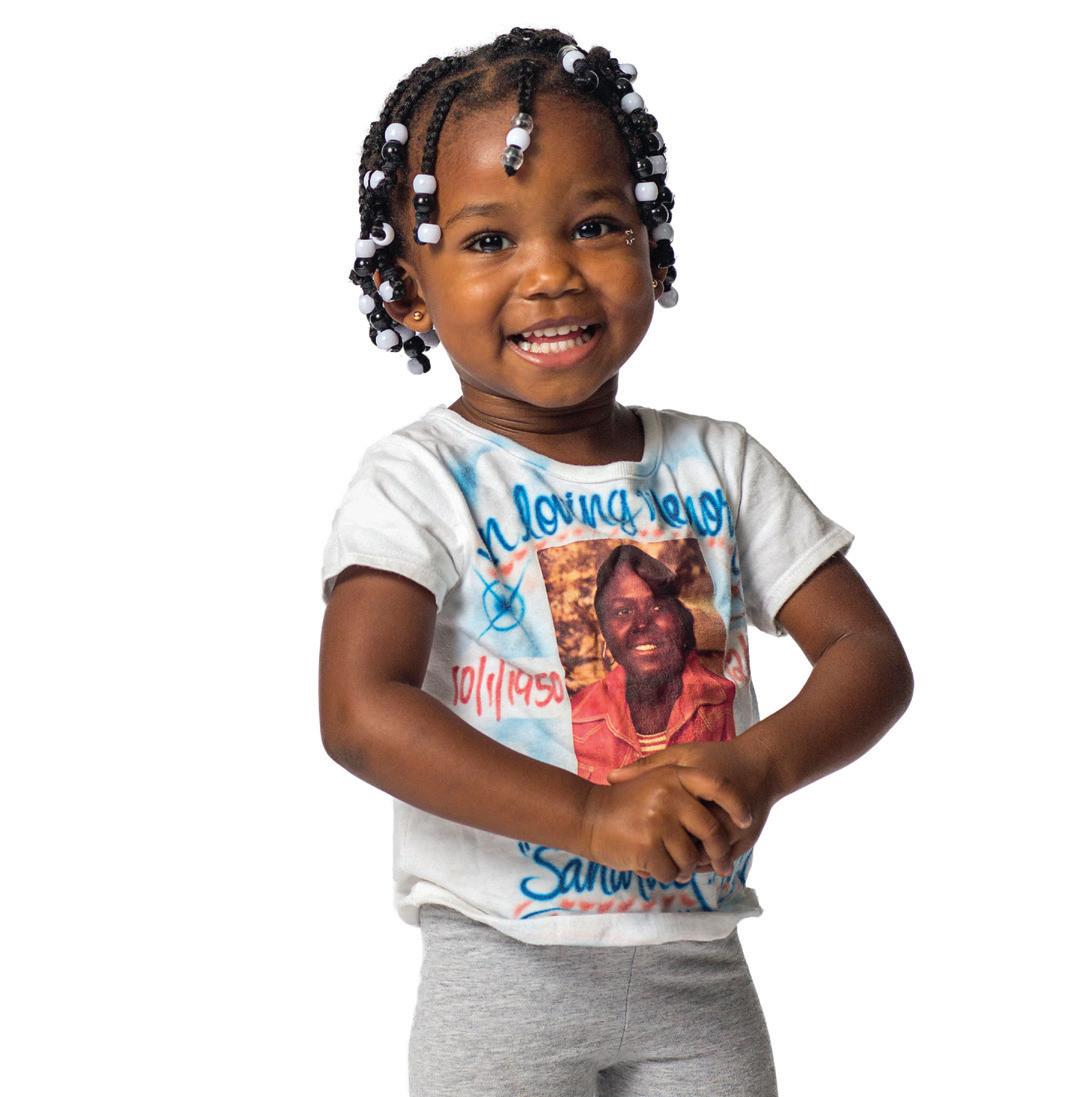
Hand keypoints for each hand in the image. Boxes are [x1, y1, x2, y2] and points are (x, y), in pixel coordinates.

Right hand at [579, 763, 753, 884]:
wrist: (586, 815)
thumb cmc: (623, 802)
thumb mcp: (654, 780)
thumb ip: (684, 786)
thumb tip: (722, 806)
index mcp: (674, 775)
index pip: (719, 787)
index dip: (736, 805)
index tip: (746, 821)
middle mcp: (669, 793)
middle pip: (712, 832)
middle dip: (719, 855)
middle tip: (722, 866)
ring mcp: (659, 819)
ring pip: (692, 858)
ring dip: (684, 868)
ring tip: (668, 861)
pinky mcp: (648, 845)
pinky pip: (671, 872)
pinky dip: (663, 875)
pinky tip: (650, 865)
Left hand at [606, 734, 779, 877]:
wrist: (763, 766)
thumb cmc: (717, 758)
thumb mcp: (682, 756)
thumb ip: (649, 766)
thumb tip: (611, 777)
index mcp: (699, 798)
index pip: (669, 827)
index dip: (649, 840)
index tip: (632, 846)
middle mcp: (720, 820)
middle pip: (686, 851)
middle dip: (666, 860)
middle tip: (642, 869)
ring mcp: (735, 835)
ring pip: (701, 862)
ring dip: (683, 866)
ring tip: (660, 871)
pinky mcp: (744, 844)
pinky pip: (717, 862)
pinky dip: (699, 864)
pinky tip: (683, 863)